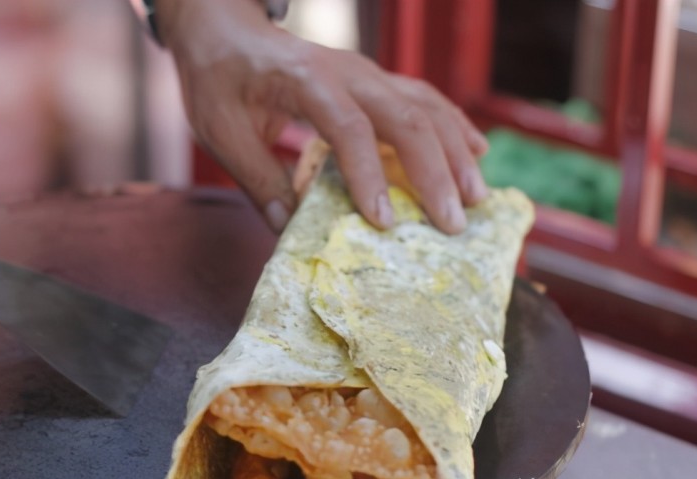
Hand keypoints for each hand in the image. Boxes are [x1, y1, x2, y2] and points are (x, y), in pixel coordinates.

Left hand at [154, 0, 488, 233]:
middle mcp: (348, 71)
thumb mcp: (223, 131)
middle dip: (436, 174)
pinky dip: (453, 126)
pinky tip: (476, 153)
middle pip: (406, 118)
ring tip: (476, 198)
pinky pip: (425, 99)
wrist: (227, 29)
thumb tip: (290, 232)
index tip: (384, 223)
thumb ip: (258, 178)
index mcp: (306, 81)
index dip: (370, 176)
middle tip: (453, 224)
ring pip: (426, 107)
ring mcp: (367, 72)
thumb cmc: (220, 79)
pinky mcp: (376, 80)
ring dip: (456, 153)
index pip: (349, 129)